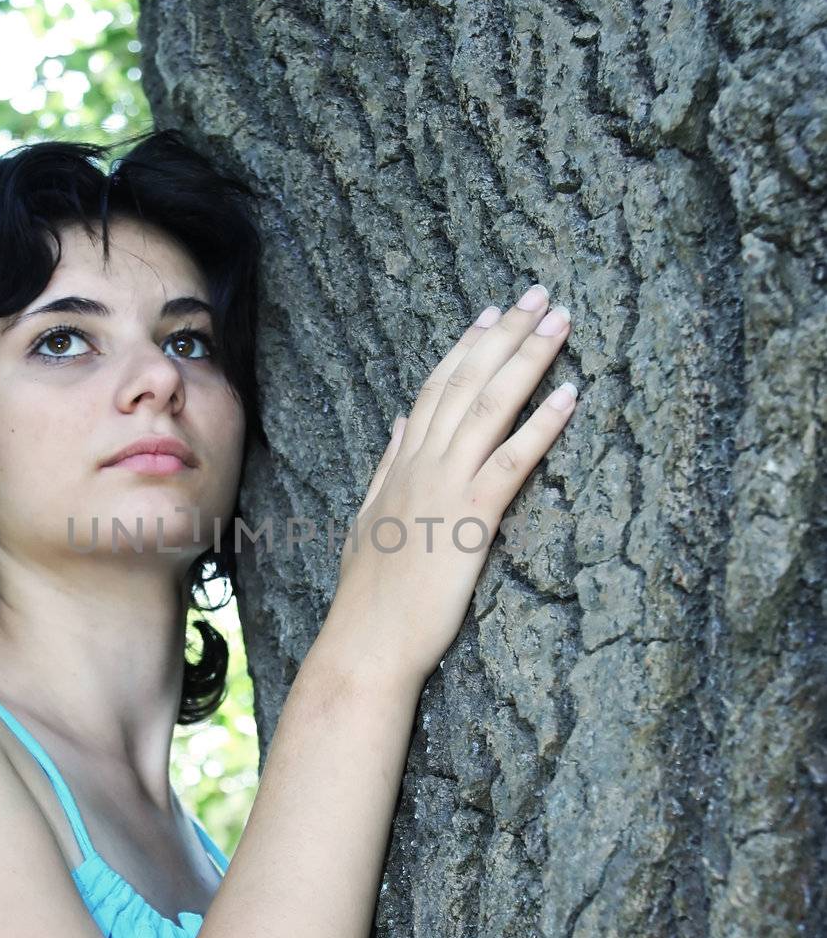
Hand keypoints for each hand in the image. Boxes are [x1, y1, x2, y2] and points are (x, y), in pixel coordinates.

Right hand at [328, 285, 576, 690]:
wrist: (366, 642)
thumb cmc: (372, 595)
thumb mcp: (369, 518)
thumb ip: (388, 467)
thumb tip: (401, 424)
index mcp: (402, 465)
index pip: (435, 389)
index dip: (466, 347)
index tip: (491, 313)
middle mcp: (422, 465)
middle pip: (466, 382)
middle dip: (505, 334)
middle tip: (539, 295)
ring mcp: (444, 488)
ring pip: (489, 407)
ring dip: (528, 360)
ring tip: (560, 322)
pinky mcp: (471, 520)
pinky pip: (512, 462)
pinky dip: (542, 424)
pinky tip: (571, 395)